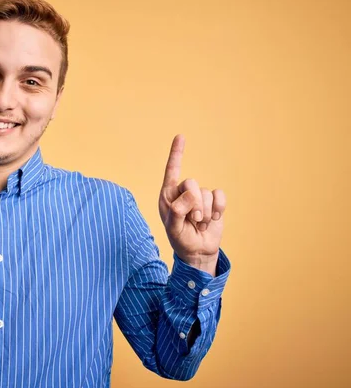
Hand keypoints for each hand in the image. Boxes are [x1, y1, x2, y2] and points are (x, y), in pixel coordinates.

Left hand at [158, 135, 225, 275]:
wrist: (198, 251)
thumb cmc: (180, 239)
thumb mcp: (173, 228)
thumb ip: (177, 211)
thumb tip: (189, 197)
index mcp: (168, 195)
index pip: (172, 170)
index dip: (177, 153)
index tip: (181, 136)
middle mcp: (182, 192)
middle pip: (191, 183)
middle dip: (194, 204)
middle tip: (193, 220)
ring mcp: (199, 196)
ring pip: (206, 192)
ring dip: (205, 212)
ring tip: (199, 223)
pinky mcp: (214, 201)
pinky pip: (220, 195)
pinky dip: (218, 208)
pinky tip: (213, 219)